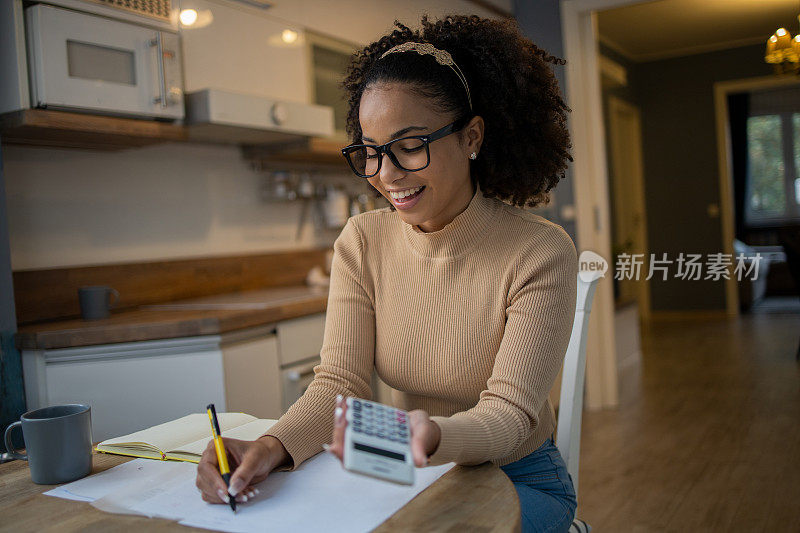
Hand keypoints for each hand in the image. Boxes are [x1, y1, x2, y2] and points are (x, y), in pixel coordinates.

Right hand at [195, 435, 289, 503]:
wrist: (264, 458)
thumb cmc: (259, 452)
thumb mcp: (255, 459)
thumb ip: (244, 472)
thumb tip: (233, 487)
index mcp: (216, 448)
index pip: (206, 466)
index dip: (213, 480)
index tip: (226, 491)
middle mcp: (211, 460)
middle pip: (203, 480)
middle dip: (219, 492)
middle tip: (236, 497)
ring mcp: (212, 473)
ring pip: (207, 491)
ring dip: (224, 498)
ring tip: (244, 495)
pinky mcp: (216, 483)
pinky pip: (215, 496)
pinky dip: (227, 499)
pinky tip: (241, 495)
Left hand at [325, 395, 440, 467]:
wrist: (422, 426)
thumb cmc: (424, 436)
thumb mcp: (423, 440)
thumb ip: (420, 449)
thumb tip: (421, 462)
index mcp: (382, 463)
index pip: (359, 465)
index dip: (345, 457)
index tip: (335, 447)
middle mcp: (371, 454)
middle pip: (348, 449)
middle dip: (340, 433)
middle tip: (341, 415)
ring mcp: (367, 441)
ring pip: (346, 435)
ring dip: (341, 420)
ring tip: (341, 404)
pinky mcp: (366, 430)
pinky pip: (352, 423)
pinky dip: (346, 412)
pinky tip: (342, 400)